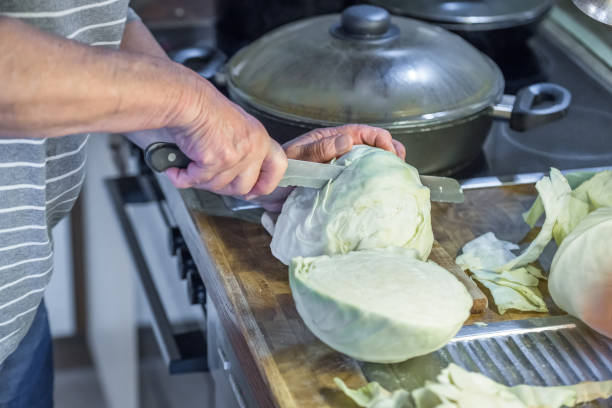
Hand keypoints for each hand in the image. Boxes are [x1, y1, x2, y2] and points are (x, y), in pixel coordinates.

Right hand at [164, 81, 287, 197]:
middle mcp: (252, 148)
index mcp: (260, 138)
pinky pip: (197, 180)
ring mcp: (235, 157)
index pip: (278, 166)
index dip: (268, 183)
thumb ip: (243, 148)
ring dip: (201, 180)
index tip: (256, 191)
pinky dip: (183, 178)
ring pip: (219, 186)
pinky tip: (177, 170)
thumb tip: (238, 171)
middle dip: (224, 188)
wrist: (187, 100)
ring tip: (190, 167)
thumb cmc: (205, 108)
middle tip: (210, 179)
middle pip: (244, 186)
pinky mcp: (215, 161)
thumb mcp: (236, 126)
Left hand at [252, 124, 406, 211]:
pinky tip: (379, 192)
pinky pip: (358, 181)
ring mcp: (338, 169)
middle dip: (389, 151)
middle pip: (370, 146)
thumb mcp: (296, 159)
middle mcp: (337, 152)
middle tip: (401, 164)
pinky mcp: (337, 185)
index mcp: (329, 140)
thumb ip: (319, 150)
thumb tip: (347, 139)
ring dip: (383, 167)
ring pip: (367, 163)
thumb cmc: (277, 173)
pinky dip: (372, 183)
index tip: (391, 152)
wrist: (265, 193)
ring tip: (396, 176)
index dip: (380, 139)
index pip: (362, 132)